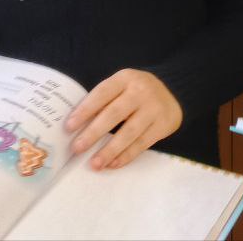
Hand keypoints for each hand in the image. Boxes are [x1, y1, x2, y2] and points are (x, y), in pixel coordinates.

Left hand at [63, 69, 182, 169]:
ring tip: (94, 164)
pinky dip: (126, 155)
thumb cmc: (136, 91)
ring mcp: (154, 108)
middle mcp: (141, 91)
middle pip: (114, 114)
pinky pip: (142, 143)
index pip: (102, 93)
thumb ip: (104, 100)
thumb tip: (76, 127)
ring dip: (109, 150)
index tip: (68, 127)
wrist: (174, 91)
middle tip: (77, 148)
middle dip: (93, 133)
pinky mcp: (163, 124)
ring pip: (129, 132)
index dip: (85, 110)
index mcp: (125, 78)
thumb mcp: (122, 86)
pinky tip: (112, 164)